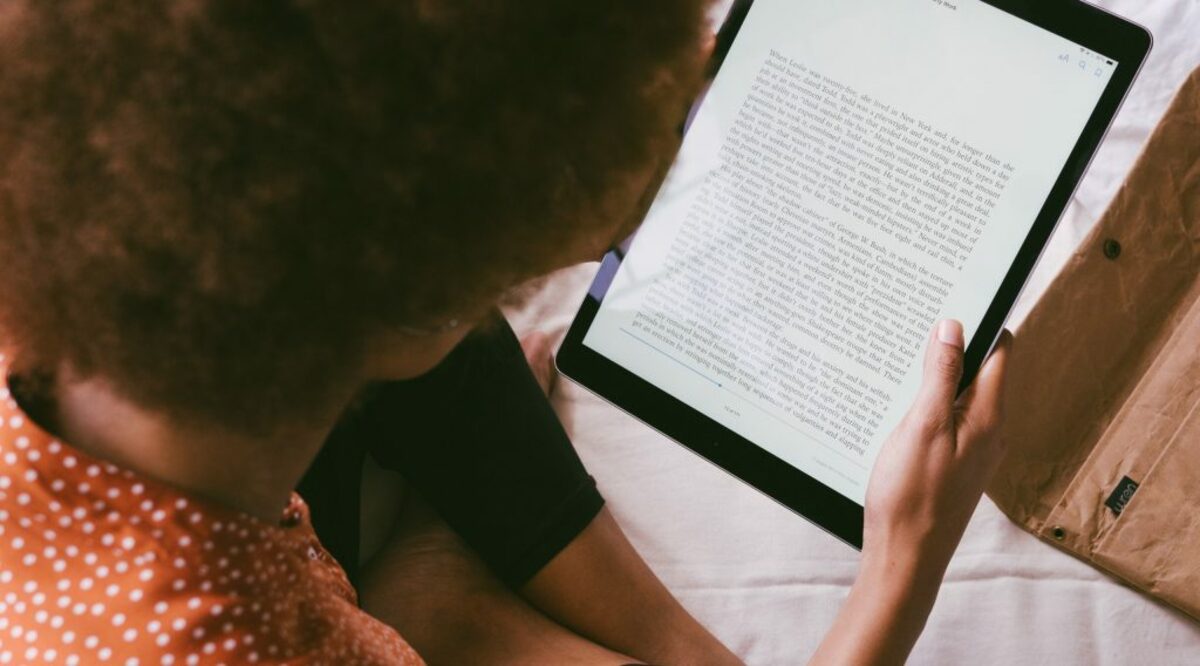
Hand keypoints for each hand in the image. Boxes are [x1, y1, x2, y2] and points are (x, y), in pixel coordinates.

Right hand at [863, 319, 1010, 578]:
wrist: (904, 557)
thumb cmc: (911, 497)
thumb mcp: (922, 425)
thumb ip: (939, 374)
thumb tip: (952, 328)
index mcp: (989, 417)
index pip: (1000, 352)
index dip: (981, 321)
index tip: (955, 296)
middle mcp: (989, 431)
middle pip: (980, 370)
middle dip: (954, 343)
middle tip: (918, 321)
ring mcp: (972, 449)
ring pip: (960, 395)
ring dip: (937, 374)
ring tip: (903, 358)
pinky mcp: (952, 464)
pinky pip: (947, 419)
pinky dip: (928, 402)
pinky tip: (900, 404)